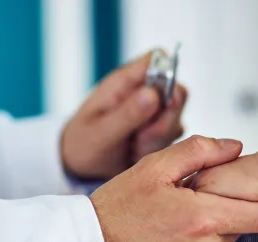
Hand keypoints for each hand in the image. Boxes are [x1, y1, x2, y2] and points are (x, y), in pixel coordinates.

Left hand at [61, 51, 187, 179]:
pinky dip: (158, 150)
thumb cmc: (82, 143)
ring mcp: (153, 112)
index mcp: (124, 82)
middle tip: (140, 138)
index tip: (160, 101)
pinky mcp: (159, 131)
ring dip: (159, 139)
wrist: (79, 166)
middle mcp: (143, 93)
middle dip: (165, 120)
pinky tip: (136, 154)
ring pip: (177, 118)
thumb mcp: (99, 132)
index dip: (168, 74)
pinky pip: (173, 138)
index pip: (158, 59)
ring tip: (132, 148)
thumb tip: (153, 94)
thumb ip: (126, 114)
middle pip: (178, 91)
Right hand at [90, 136, 257, 241]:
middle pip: (245, 227)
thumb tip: (234, 146)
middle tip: (209, 196)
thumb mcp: (152, 168)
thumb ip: (199, 151)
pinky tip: (174, 237)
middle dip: (235, 209)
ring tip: (184, 217)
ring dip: (216, 229)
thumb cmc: (113, 212)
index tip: (255, 188)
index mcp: (200, 218)